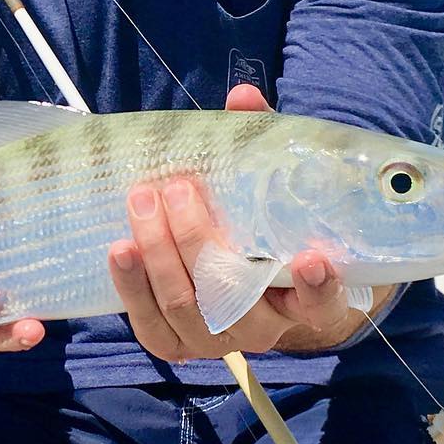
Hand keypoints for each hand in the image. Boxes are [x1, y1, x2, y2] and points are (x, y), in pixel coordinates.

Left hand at [107, 85, 361, 360]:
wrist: (233, 279)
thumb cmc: (260, 225)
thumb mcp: (268, 187)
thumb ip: (260, 146)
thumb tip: (242, 98)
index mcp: (304, 297)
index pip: (323, 303)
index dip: (320, 288)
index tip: (312, 258)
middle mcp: (265, 328)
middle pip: (231, 298)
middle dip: (197, 242)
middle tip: (177, 189)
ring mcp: (217, 342)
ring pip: (185, 309)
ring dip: (158, 255)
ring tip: (140, 202)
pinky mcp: (176, 346)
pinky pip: (150, 325)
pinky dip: (133, 288)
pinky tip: (120, 249)